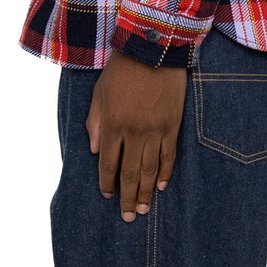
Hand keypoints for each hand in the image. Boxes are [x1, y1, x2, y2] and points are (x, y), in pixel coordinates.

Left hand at [86, 51, 186, 221]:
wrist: (153, 50)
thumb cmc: (121, 70)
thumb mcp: (99, 94)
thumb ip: (95, 124)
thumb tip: (95, 152)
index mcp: (112, 124)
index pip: (108, 163)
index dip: (107, 183)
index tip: (107, 197)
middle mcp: (133, 132)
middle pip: (129, 173)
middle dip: (126, 197)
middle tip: (127, 217)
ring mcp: (155, 130)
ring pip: (149, 169)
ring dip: (145, 192)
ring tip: (142, 209)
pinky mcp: (172, 126)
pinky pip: (169, 156)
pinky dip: (164, 173)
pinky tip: (160, 186)